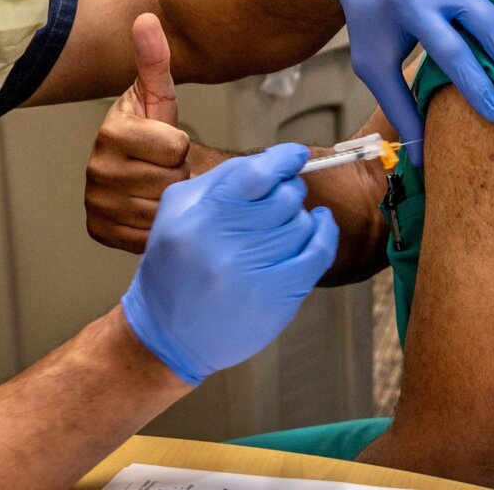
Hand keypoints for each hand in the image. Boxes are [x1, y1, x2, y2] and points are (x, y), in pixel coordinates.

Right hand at [86, 13, 190, 252]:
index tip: (170, 142)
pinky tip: (150, 207)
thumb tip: (146, 18)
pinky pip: (148, 235)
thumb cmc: (154, 130)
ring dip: (171, 202)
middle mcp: (96, 169)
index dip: (182, 146)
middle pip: (171, 181)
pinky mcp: (100, 230)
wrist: (142, 171)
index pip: (175, 149)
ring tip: (159, 185)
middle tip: (166, 167)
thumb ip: (155, 59)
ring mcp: (96, 202)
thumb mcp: (160, 95)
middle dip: (178, 175)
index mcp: (110, 132)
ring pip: (163, 211)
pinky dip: (156, 225)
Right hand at [120, 143, 339, 385]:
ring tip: (281, 227)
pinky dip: (325, 234)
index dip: (283, 160)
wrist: (168, 337)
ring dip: (298, 218)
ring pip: (302, 223)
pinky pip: (318, 253)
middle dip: (287, 191)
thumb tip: (272, 161)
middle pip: (284, 198)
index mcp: (197, 218)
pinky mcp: (275, 299)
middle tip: (279, 200)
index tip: (295, 156)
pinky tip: (319, 226)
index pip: (255, 174)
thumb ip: (221, 179)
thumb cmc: (175, 269)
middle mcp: (223, 245)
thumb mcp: (178, 212)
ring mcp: (252, 275)